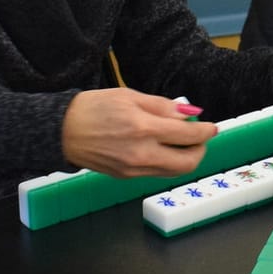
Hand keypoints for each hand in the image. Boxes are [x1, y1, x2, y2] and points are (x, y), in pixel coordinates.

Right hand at [61, 89, 216, 176]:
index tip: (211, 126)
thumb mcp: (129, 96)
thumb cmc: (93, 107)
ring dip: (186, 158)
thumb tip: (189, 113)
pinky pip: (157, 173)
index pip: (187, 135)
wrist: (61, 130)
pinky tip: (163, 149)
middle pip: (187, 162)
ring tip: (183, 143)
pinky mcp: (126, 177)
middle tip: (200, 138)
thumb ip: (162, 106)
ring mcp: (133, 169)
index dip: (205, 131)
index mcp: (143, 128)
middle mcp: (141, 153)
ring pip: (174, 172)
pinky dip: (168, 163)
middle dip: (201, 150)